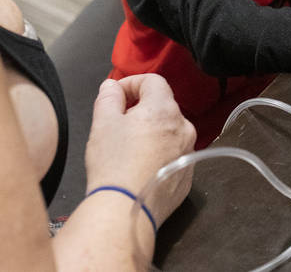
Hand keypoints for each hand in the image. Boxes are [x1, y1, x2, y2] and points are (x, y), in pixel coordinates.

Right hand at [85, 75, 195, 226]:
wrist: (126, 210)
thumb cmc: (114, 166)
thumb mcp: (103, 123)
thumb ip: (108, 97)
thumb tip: (112, 86)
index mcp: (164, 110)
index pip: (153, 81)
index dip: (131, 83)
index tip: (116, 95)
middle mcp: (183, 128)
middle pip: (162, 106)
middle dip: (139, 109)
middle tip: (117, 123)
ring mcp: (188, 151)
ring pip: (168, 131)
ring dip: (150, 131)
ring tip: (126, 148)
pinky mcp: (187, 174)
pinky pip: (172, 154)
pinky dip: (158, 153)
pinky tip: (138, 166)